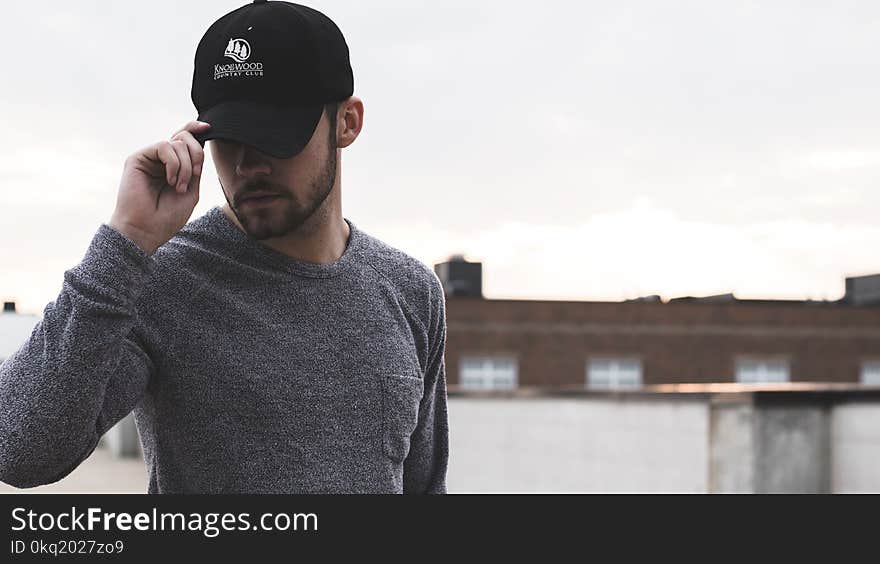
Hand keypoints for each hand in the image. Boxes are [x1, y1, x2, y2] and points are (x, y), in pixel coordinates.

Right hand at [108, 121, 211, 255]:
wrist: (147, 230)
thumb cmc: (167, 216)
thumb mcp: (191, 190)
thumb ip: (195, 167)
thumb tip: (200, 142)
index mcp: (174, 166)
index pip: (184, 140)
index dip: (195, 130)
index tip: (208, 128)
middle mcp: (161, 160)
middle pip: (184, 137)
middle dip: (197, 155)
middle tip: (195, 176)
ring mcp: (149, 158)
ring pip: (177, 143)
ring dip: (186, 166)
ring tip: (179, 187)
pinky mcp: (138, 158)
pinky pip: (164, 146)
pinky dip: (174, 164)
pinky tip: (171, 180)